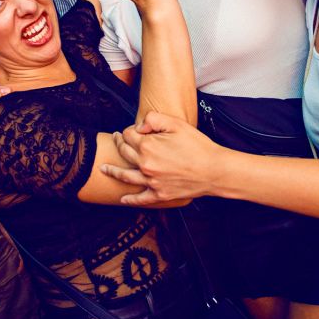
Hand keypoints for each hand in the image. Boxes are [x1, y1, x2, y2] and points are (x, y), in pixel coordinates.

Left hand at [101, 111, 222, 204]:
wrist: (214, 170)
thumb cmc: (198, 145)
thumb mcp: (177, 124)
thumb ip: (154, 119)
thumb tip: (139, 126)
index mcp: (148, 146)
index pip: (129, 135)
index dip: (130, 130)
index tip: (134, 130)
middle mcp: (145, 164)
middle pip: (125, 153)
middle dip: (119, 144)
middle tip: (116, 139)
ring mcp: (151, 182)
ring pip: (125, 176)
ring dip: (112, 171)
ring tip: (103, 168)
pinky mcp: (159, 195)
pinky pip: (140, 199)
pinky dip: (130, 199)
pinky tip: (122, 199)